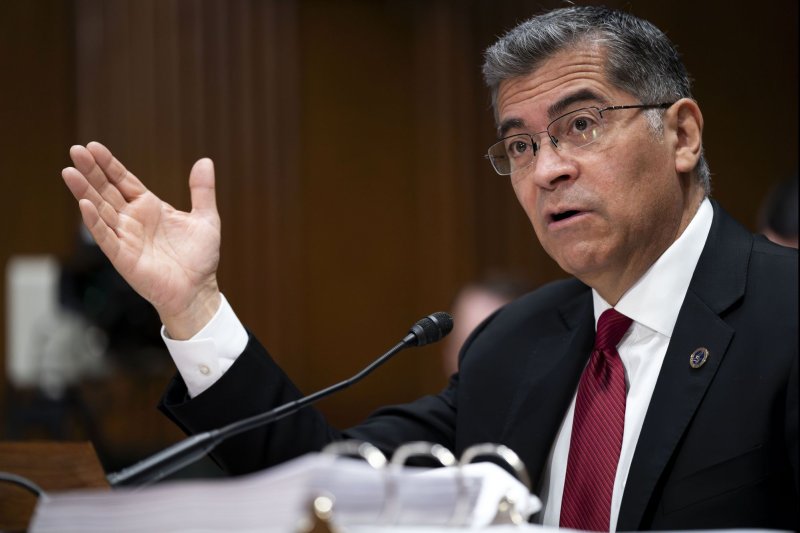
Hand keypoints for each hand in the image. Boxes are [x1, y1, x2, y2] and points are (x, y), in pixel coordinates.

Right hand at [62, 142, 221, 338]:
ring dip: (84, 192)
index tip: (93, 146)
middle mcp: (133, 220)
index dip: (109, 164)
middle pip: (106, 191)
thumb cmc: (200, 259)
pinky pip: (106, 237)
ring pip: (100, 210)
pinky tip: (84, 204)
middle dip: (91, 171)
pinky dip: (95, 221)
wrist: (198, 290)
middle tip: (75, 150)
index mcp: (149, 207)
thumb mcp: (206, 218)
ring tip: (70, 172)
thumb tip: (205, 161)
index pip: (123, 180)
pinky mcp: (123, 257)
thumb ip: (202, 191)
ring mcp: (126, 237)